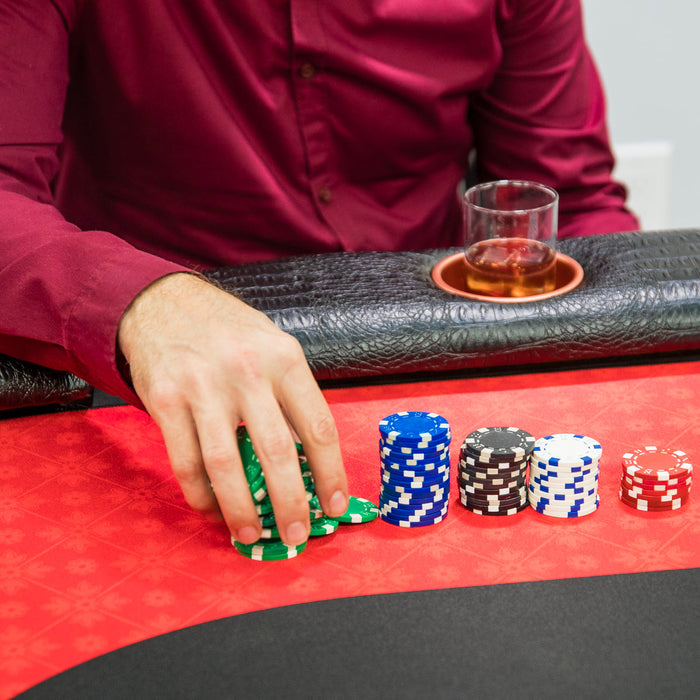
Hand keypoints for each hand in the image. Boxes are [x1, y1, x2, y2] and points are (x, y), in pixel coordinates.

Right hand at [117, 273, 347, 545]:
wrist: (163, 302)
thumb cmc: (228, 332)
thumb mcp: (272, 347)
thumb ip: (290, 396)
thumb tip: (309, 461)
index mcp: (284, 359)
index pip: (318, 427)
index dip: (331, 473)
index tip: (335, 505)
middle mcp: (247, 371)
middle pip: (277, 453)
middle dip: (290, 504)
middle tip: (296, 536)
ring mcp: (203, 385)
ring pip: (227, 466)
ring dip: (241, 510)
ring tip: (252, 534)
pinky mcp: (165, 399)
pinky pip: (186, 462)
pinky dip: (201, 496)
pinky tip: (213, 509)